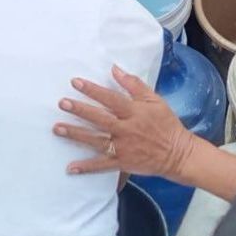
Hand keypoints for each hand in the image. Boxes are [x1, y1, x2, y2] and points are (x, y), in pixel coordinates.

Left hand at [54, 65, 193, 177]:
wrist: (178, 153)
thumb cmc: (166, 123)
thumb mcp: (154, 99)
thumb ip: (133, 84)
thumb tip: (115, 69)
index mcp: (134, 111)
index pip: (110, 98)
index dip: (93, 90)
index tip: (75, 82)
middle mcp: (126, 129)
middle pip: (99, 118)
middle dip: (80, 110)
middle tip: (62, 103)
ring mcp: (123, 147)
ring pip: (96, 140)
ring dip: (76, 135)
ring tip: (57, 129)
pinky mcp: (122, 163)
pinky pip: (102, 165)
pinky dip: (86, 167)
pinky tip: (71, 167)